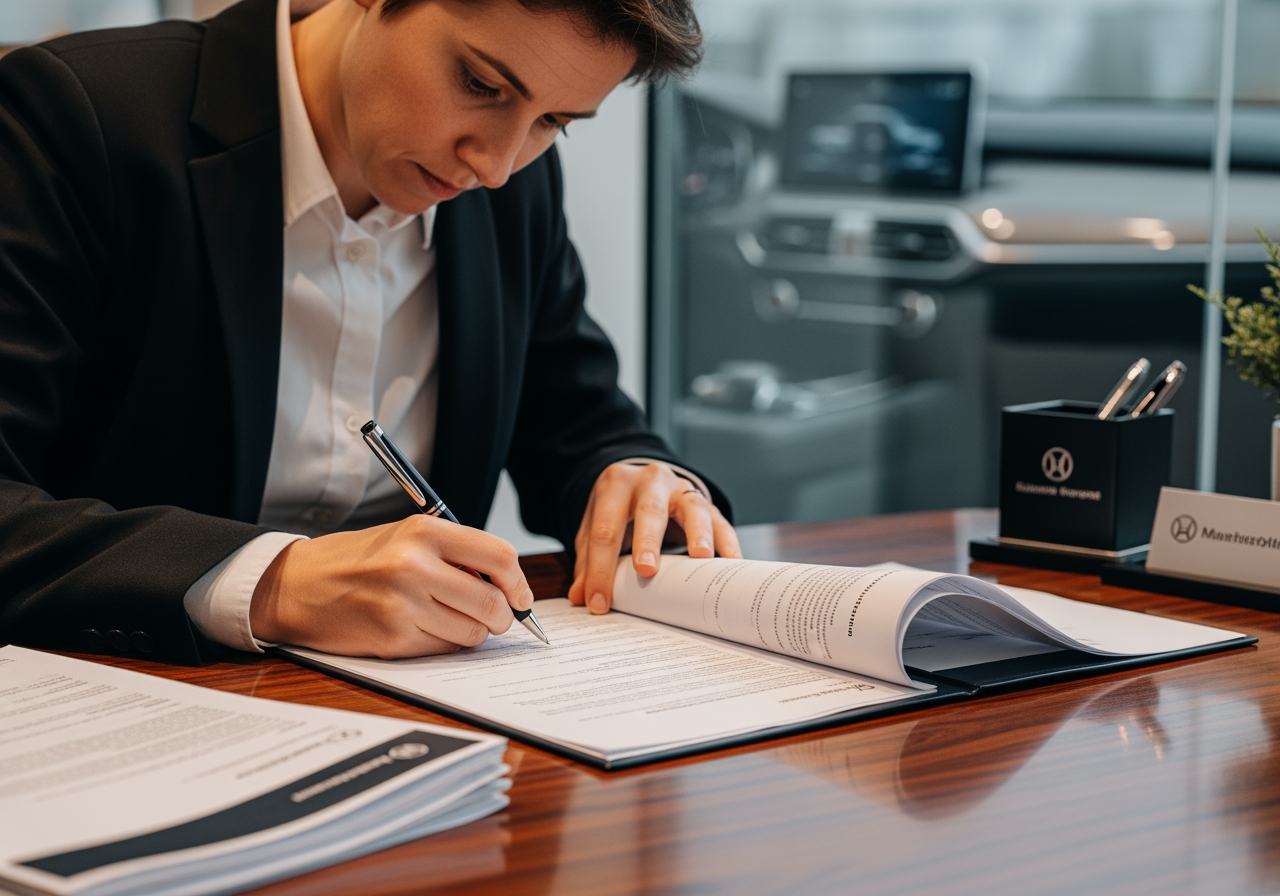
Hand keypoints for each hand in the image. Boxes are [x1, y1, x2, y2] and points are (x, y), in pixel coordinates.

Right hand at [249, 515, 533, 657]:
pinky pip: (444, 648)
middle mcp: (415, 565)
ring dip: (472, 632)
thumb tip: (508, 586)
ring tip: (448, 618)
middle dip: (503, 617)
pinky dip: (444, 643)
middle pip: (493, 602)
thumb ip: (457, 554)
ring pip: (473, 632)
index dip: (519, 582)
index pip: (499, 556)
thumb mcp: (407, 537)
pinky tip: (423, 628)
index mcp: (424, 531)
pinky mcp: (393, 638)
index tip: (521, 597)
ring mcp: (403, 604)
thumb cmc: (358, 560)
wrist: (297, 584)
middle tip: (495, 617)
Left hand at [567, 461, 740, 614]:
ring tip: (701, 557)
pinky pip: (720, 520)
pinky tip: (731, 560)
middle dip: (647, 542)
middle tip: (646, 571)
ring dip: (697, 534)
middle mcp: (650, 481)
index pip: (604, 530)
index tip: (599, 603)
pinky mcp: (704, 501)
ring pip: (692, 508)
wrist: (645, 480)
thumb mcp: (595, 526)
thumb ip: (587, 560)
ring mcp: (680, 489)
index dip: (599, 569)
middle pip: (649, 511)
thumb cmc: (620, 510)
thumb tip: (580, 597)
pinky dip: (727, 541)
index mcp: (615, 486)